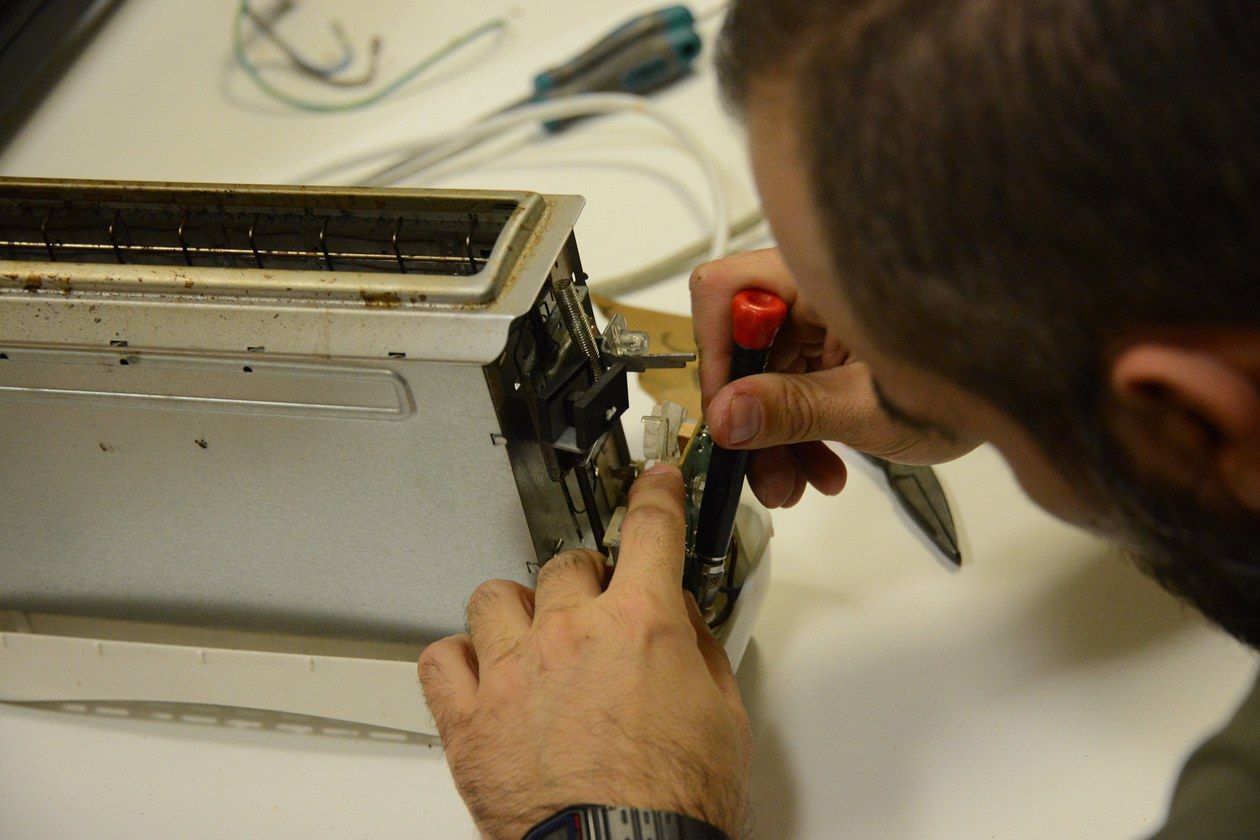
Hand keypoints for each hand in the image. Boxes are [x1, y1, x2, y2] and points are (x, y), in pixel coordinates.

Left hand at [418, 465, 750, 839]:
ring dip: (516, 612)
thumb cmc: (674, 802)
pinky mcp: (468, 718)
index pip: (650, 531)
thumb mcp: (723, 716)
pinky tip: (479, 676)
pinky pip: (440, 659)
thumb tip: (682, 622)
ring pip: (494, 597)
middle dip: (585, 582)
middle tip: (596, 614)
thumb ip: (698, 653)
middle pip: (566, 564)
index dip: (656, 496)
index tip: (654, 484)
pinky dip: (457, 661)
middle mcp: (570, 633)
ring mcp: (512, 671)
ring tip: (530, 642)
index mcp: (640, 623)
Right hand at [690, 248, 977, 506]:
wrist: (1031, 391)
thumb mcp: (872, 406)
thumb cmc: (975, 378)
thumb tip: (727, 415)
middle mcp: (815, 292)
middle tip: (763, 475)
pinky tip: (825, 468)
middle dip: (748, 418)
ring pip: (765, 377)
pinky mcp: (837, 353)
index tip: (728, 417)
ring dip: (774, 438)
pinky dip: (801, 432)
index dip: (717, 354)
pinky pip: (794, 390)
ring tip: (797, 486)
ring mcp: (825, 324)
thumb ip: (792, 410)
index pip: (725, 291)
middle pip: (742, 346)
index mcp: (820, 277)